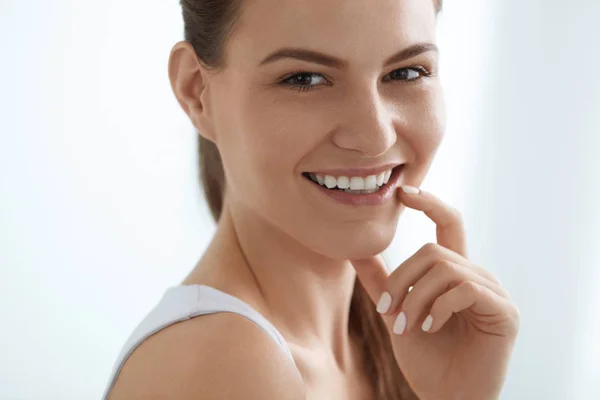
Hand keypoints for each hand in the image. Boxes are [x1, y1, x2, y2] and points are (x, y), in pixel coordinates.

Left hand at [351, 186, 519, 399]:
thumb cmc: (425, 358)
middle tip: (387, 313)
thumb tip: (354, 248)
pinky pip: (464, 289)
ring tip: (406, 327)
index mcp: (455, 273)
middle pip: (434, 250)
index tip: (403, 192)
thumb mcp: (395, 312)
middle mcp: (478, 276)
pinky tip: (431, 328)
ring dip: (415, 298)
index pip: (448, 224)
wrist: (446, 396)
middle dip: (403, 280)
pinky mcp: (505, 312)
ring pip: (445, 268)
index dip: (429, 203)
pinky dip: (438, 307)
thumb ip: (382, 280)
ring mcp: (494, 293)